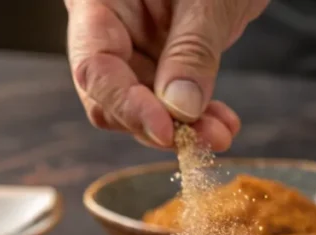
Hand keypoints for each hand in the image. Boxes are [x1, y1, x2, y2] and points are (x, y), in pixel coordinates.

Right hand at [66, 0, 267, 150]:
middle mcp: (110, 29)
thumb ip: (191, 49)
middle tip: (200, 140)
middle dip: (156, 124)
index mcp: (99, 1)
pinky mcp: (162, 62)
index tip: (165, 129)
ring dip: (182, 129)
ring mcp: (135, 47)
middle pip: (111, 95)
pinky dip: (196, 118)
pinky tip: (220, 125)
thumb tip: (179, 109)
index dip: (126, 104)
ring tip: (219, 133)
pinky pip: (169, 102)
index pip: (95, 64)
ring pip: (143, 107)